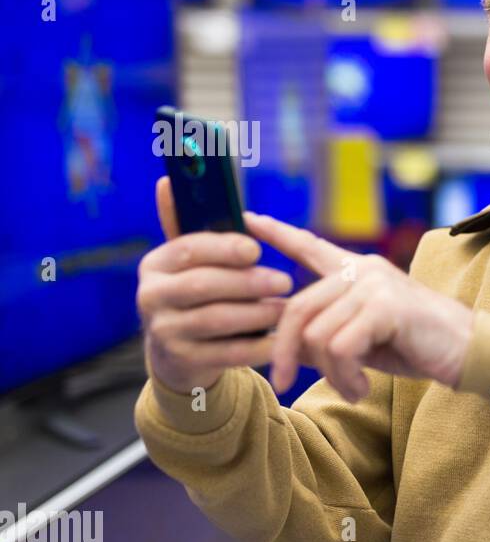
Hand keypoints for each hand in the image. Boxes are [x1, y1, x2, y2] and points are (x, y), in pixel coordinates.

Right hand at [137, 177, 292, 394]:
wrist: (177, 354)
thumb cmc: (195, 294)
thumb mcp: (189, 262)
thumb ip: (187, 224)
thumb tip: (167, 180)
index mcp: (155, 264)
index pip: (187, 248)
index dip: (223, 247)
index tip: (256, 249)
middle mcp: (151, 296)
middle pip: (203, 286)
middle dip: (247, 283)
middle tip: (285, 281)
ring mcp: (164, 332)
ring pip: (216, 320)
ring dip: (257, 313)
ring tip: (287, 309)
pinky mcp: (182, 361)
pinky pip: (227, 353)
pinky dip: (257, 346)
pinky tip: (281, 339)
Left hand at [243, 211, 473, 401]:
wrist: (471, 352)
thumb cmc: (422, 347)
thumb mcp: (365, 341)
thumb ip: (328, 334)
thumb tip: (285, 348)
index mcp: (360, 272)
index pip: (311, 247)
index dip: (279, 234)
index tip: (249, 219)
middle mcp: (364, 271)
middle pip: (296, 308)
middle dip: (284, 351)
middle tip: (283, 382)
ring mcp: (375, 286)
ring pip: (317, 335)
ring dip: (329, 374)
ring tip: (352, 387)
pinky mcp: (385, 307)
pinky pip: (339, 348)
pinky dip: (345, 376)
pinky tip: (361, 386)